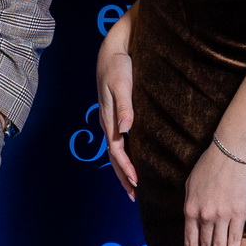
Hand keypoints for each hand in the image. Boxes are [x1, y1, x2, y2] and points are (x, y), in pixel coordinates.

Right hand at [96, 16, 137, 201]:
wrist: (113, 48)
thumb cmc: (118, 66)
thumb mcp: (121, 85)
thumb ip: (124, 107)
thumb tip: (126, 130)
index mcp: (109, 119)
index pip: (117, 152)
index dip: (126, 169)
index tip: (137, 184)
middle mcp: (109, 123)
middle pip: (115, 157)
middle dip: (124, 177)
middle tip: (134, 197)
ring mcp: (112, 119)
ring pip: (117, 151)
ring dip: (124, 169)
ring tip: (134, 186)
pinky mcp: (118, 113)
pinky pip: (122, 141)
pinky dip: (127, 155)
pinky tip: (135, 160)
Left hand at [184, 139, 245, 245]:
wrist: (233, 148)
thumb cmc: (211, 163)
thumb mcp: (191, 183)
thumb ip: (191, 205)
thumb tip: (192, 221)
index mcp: (190, 209)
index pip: (190, 242)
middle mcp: (205, 216)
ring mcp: (223, 216)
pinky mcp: (240, 212)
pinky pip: (235, 239)